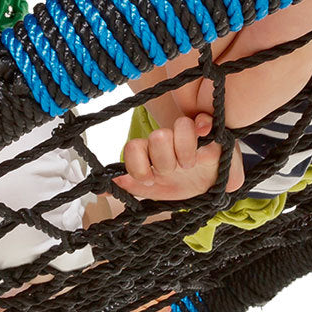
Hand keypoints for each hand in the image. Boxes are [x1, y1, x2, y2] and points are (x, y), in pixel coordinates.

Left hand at [116, 113, 244, 200]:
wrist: (207, 187)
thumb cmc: (178, 185)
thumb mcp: (153, 191)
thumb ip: (130, 187)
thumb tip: (101, 190)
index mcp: (149, 151)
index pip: (134, 147)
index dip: (140, 166)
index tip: (150, 179)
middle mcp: (166, 138)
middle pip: (157, 137)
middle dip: (165, 162)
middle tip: (173, 172)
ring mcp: (188, 134)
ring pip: (180, 126)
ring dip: (185, 152)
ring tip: (189, 165)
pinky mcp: (210, 133)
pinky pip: (204, 120)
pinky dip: (203, 125)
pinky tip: (204, 134)